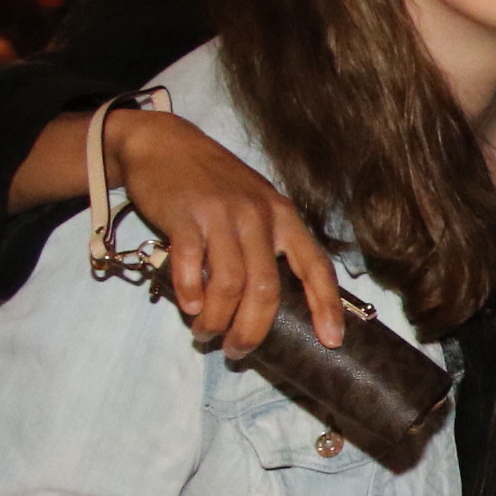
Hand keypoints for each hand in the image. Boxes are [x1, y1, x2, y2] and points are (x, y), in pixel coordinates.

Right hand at [115, 110, 342, 355]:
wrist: (164, 143)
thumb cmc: (215, 182)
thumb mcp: (255, 204)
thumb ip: (268, 244)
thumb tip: (272, 302)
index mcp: (283, 216)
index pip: (316, 266)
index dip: (328, 305)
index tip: (332, 340)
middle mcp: (258, 216)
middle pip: (266, 289)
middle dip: (253, 330)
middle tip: (238, 352)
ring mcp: (221, 215)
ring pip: (229, 284)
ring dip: (217, 319)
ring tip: (206, 334)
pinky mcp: (184, 216)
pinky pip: (191, 265)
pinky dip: (190, 293)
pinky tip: (189, 306)